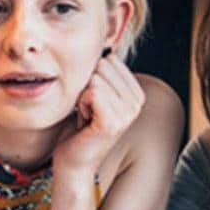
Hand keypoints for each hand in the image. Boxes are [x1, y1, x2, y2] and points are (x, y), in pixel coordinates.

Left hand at [52, 53, 144, 181]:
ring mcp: (127, 114)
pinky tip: (84, 121)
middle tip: (87, 110)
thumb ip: (102, 73)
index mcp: (136, 93)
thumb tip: (104, 46)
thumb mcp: (94, 94)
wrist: (73, 163)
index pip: (110, 59)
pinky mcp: (112, 123)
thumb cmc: (78, 128)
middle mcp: (137, 103)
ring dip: (82, 97)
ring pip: (95, 78)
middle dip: (87, 86)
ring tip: (86, 116)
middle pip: (103, 66)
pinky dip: (81, 104)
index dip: (92, 78)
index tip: (92, 102)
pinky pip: (92, 92)